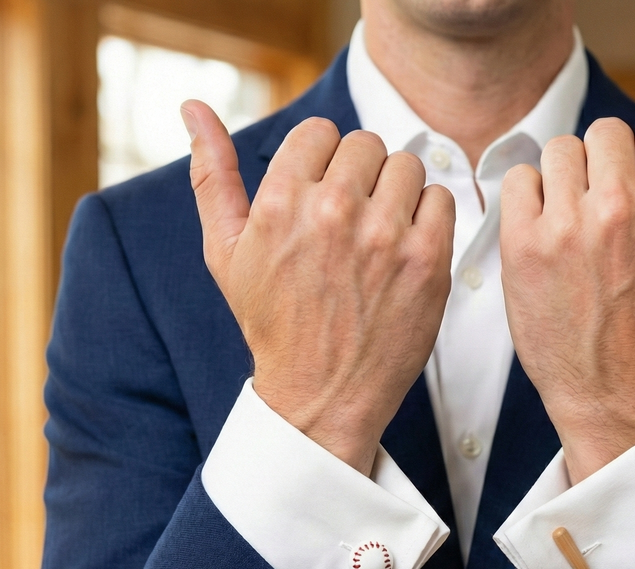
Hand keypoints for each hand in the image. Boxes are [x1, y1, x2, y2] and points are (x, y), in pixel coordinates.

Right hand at [182, 102, 454, 475]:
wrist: (322, 396)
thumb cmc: (273, 325)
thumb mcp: (226, 253)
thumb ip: (211, 176)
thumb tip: (193, 106)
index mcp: (281, 201)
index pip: (319, 131)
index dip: (323, 161)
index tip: (323, 195)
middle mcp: (334, 212)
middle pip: (366, 145)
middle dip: (360, 176)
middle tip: (353, 218)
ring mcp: (386, 237)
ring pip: (407, 166)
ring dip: (396, 192)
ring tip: (380, 232)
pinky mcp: (427, 262)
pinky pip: (441, 200)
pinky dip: (429, 217)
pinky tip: (407, 248)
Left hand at [500, 114, 634, 483]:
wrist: (617, 399)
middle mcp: (620, 210)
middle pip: (606, 133)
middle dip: (611, 164)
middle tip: (610, 211)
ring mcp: (565, 227)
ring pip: (561, 151)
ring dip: (569, 178)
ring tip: (578, 222)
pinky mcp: (523, 248)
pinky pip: (519, 180)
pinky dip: (530, 198)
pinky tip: (546, 232)